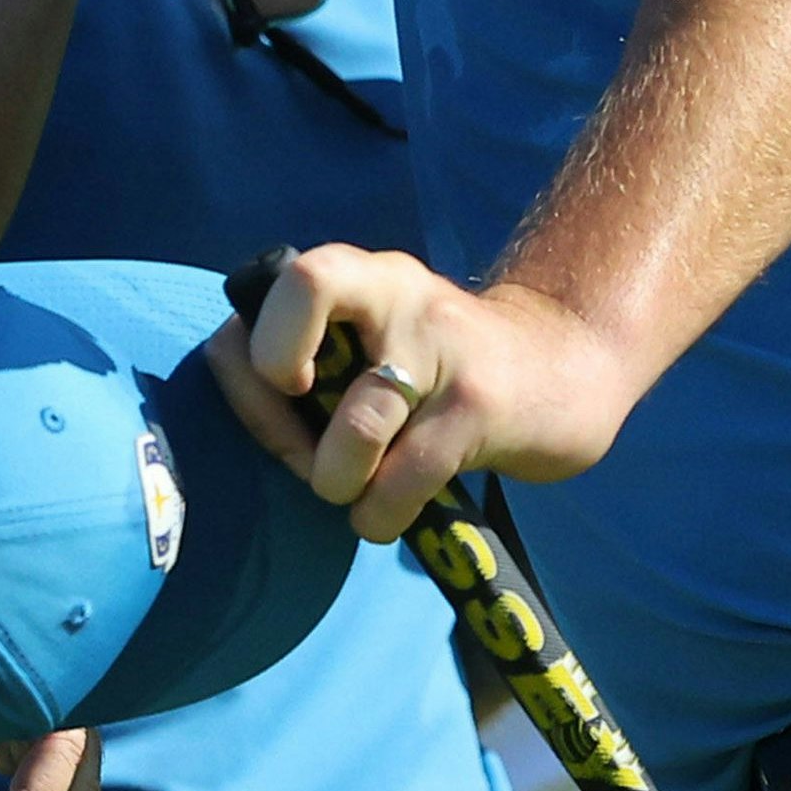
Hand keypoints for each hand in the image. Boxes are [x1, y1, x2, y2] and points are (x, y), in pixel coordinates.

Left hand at [211, 244, 642, 541]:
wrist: (562, 369)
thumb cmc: (433, 372)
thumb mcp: (373, 341)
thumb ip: (299, 355)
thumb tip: (227, 375)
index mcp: (364, 275)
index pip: (292, 275)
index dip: (261, 340)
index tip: (279, 390)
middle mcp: (401, 292)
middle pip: (307, 293)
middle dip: (281, 407)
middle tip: (305, 453)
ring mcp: (443, 347)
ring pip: (353, 427)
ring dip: (336, 481)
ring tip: (356, 492)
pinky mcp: (477, 409)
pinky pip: (399, 483)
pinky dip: (378, 515)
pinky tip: (391, 510)